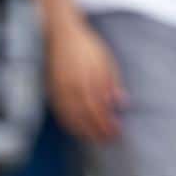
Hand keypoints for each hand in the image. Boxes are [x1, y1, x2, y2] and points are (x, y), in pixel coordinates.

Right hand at [48, 18, 126, 142]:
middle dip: (99, 131)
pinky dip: (70, 125)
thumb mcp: (106, 60)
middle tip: (109, 140)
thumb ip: (113, 82)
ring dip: (85, 132)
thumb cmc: (88, 47)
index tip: (117, 131)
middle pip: (87, 116)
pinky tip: (78, 130)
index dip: (108, 123)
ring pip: (73, 118)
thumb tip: (122, 103)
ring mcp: (61, 90)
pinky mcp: (53, 91)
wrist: (62, 35)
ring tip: (95, 139)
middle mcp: (74, 86)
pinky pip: (61, 113)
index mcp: (90, 78)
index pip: (100, 108)